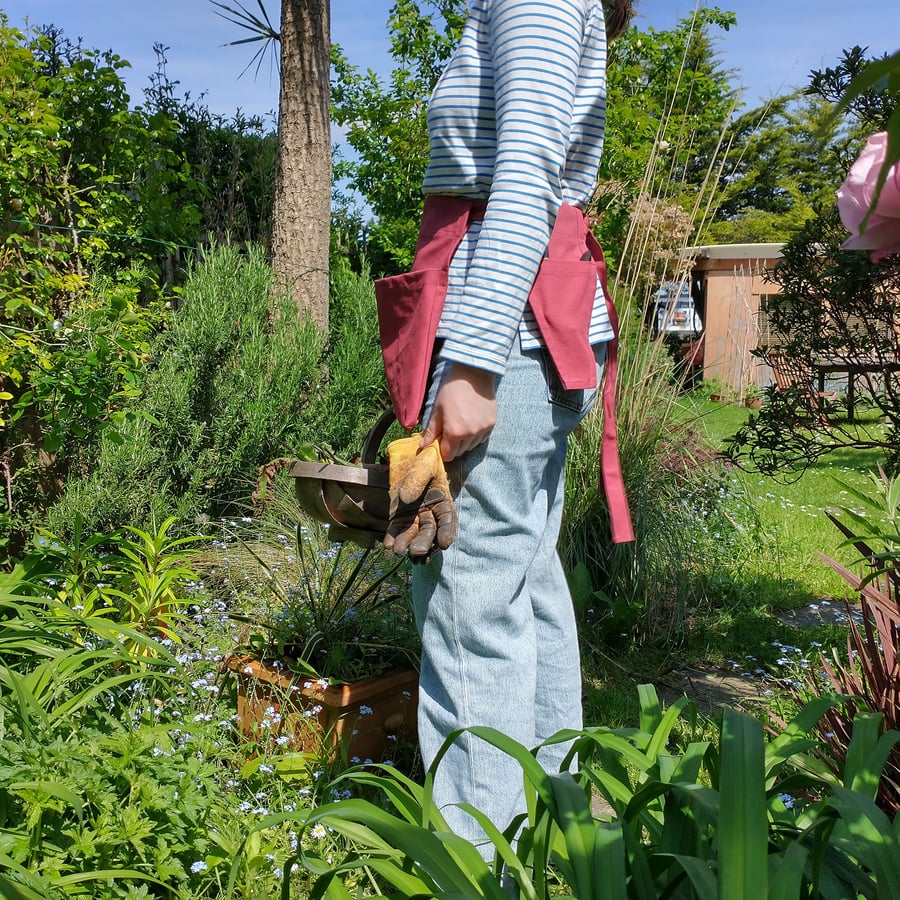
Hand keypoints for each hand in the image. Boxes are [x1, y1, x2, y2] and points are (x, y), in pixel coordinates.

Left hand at [383, 436, 456, 559]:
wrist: (407, 453)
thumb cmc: (422, 457)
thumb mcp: (424, 463)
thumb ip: (417, 479)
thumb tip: (405, 499)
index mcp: (442, 500)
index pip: (447, 520)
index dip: (446, 532)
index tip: (444, 544)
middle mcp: (430, 511)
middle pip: (429, 530)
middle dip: (424, 541)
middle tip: (416, 551)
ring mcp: (415, 514)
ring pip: (413, 531)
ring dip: (407, 541)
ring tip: (398, 550)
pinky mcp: (400, 514)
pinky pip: (398, 527)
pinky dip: (393, 535)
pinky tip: (388, 544)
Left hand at [422, 363, 496, 460]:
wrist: (473, 374)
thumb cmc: (451, 390)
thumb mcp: (437, 410)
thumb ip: (431, 431)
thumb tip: (423, 446)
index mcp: (454, 432)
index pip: (448, 455)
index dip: (442, 450)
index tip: (440, 442)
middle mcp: (470, 434)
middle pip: (460, 452)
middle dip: (453, 446)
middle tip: (449, 431)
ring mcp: (483, 430)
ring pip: (471, 446)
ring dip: (464, 441)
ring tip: (461, 425)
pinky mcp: (492, 424)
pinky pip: (481, 438)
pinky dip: (475, 435)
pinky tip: (471, 423)